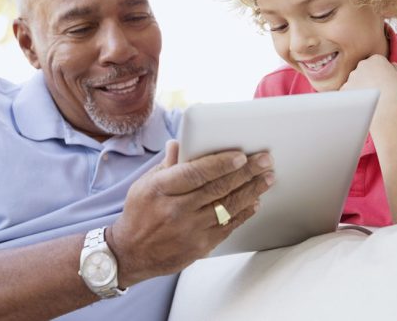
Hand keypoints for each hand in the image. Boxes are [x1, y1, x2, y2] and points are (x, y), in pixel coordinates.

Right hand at [108, 140, 273, 284]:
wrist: (130, 254)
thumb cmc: (140, 213)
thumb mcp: (145, 184)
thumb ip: (168, 164)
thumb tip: (180, 142)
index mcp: (161, 189)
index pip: (195, 173)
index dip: (221, 164)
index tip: (241, 155)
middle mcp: (176, 210)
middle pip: (217, 188)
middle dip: (246, 173)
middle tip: (266, 160)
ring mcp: (189, 230)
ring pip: (227, 207)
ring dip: (251, 191)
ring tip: (267, 178)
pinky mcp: (199, 247)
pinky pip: (227, 227)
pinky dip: (243, 213)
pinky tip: (255, 201)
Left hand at [341, 54, 396, 103]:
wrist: (385, 107)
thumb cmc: (396, 92)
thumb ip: (396, 68)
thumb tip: (392, 65)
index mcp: (376, 60)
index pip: (375, 63)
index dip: (379, 73)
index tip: (382, 82)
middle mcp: (362, 65)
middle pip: (363, 70)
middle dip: (367, 79)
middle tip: (375, 92)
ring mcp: (352, 76)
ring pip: (354, 81)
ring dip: (360, 88)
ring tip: (369, 100)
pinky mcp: (345, 88)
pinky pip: (348, 92)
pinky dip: (352, 98)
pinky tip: (361, 104)